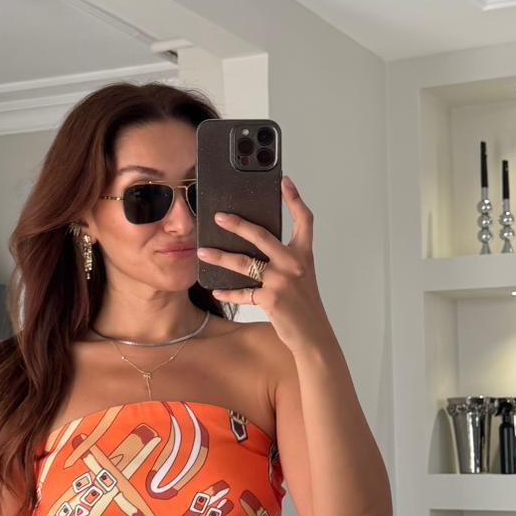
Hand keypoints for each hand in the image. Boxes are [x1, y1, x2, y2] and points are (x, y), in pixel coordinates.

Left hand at [196, 175, 331, 353]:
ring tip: (202, 251)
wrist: (313, 335)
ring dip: (220, 257)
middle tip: (219, 216)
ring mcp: (282, 281)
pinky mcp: (271, 299)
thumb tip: (254, 247)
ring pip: (244, 263)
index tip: (285, 181)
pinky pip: (243, 292)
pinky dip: (228, 292)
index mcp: (303, 255)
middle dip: (238, 224)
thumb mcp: (300, 277)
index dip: (294, 199)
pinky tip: (216, 291)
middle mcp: (294, 264)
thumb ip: (283, 260)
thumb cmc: (304, 305)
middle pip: (262, 236)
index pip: (304, 220)